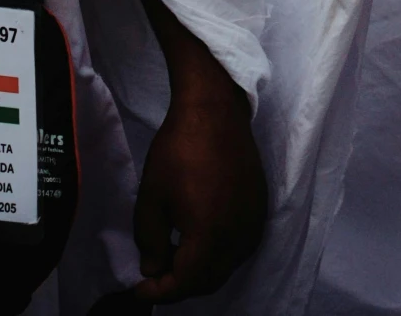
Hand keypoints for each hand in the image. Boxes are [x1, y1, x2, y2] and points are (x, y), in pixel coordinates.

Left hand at [118, 0, 267, 304]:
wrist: (214, 109)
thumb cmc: (178, 149)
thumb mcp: (152, 197)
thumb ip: (150, 241)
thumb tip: (153, 269)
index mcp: (210, 236)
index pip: (185, 282)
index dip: (160, 291)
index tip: (140, 288)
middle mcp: (238, 236)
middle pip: (209, 280)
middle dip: (180, 284)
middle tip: (156, 274)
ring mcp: (253, 222)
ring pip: (226, 266)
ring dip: (201, 270)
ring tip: (175, 257)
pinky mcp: (259, 207)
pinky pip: (240, 246)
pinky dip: (219, 254)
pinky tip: (200, 238)